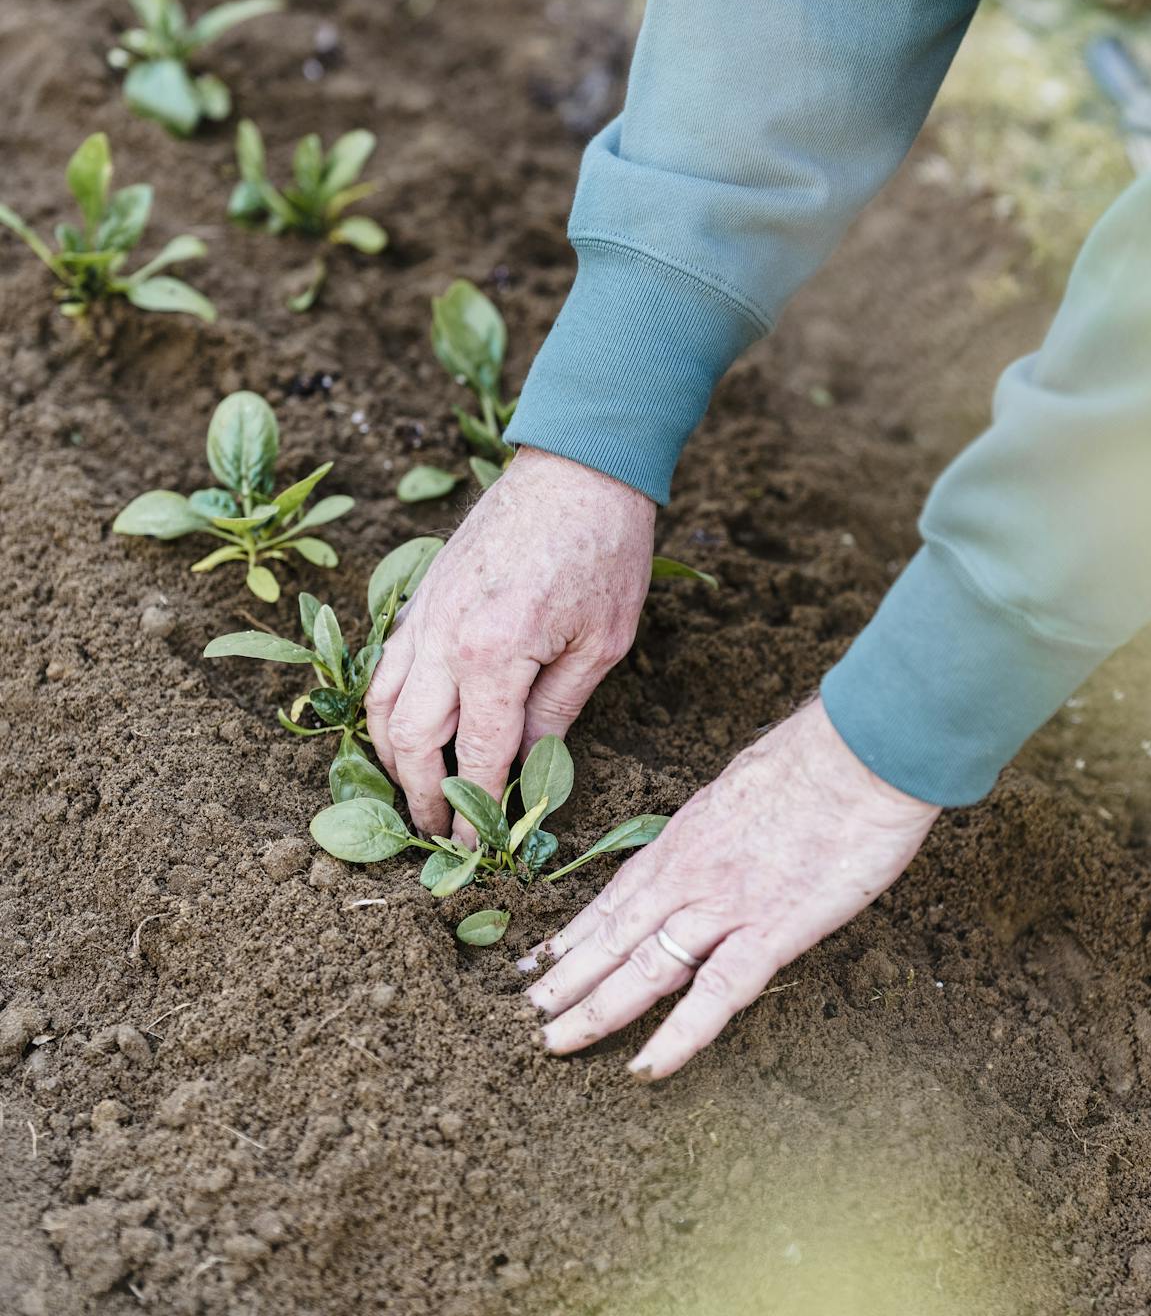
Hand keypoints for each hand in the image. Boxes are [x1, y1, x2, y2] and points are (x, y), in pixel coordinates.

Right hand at [366, 448, 655, 838]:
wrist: (578, 466)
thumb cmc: (604, 549)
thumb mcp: (603, 643)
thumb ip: (558, 710)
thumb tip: (529, 766)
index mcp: (495, 656)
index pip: (475, 756)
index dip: (476, 810)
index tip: (478, 850)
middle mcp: (444, 639)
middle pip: (409, 740)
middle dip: (419, 796)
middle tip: (435, 833)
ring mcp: (424, 613)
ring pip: (381, 703)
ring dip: (390, 756)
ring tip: (412, 791)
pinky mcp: (420, 594)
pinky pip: (386, 664)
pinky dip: (386, 705)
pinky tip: (405, 727)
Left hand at [522, 697, 940, 1077]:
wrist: (863, 750)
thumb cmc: (819, 759)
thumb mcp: (746, 786)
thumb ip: (723, 824)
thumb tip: (719, 837)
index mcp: (685, 838)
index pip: (615, 897)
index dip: (575, 933)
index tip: (538, 960)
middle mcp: (690, 874)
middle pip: (613, 936)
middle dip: (564, 978)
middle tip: (522, 1014)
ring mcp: (725, 905)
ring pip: (644, 967)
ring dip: (595, 1009)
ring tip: (552, 1042)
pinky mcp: (772, 930)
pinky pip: (716, 994)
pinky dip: (677, 1035)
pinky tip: (645, 1067)